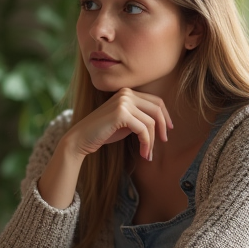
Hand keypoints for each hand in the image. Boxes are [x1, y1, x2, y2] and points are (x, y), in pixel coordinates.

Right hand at [38, 88, 172, 208]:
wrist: (81, 138)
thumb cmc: (103, 132)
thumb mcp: (125, 122)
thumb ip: (139, 117)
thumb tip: (161, 122)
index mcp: (127, 92)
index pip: (155, 100)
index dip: (165, 115)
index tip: (167, 130)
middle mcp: (126, 93)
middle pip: (156, 109)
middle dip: (162, 127)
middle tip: (164, 141)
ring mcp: (123, 102)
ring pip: (150, 121)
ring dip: (152, 141)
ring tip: (148, 154)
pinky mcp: (121, 113)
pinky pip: (143, 129)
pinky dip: (146, 143)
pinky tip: (143, 154)